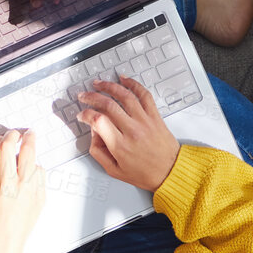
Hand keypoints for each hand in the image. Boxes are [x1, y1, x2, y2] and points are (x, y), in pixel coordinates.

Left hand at [0, 129, 44, 252]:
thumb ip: (40, 181)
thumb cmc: (20, 226)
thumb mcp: (39, 203)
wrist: (1, 242)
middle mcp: (8, 183)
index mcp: (26, 185)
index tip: (29, 135)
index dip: (30, 138)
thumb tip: (36, 164)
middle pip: (7, 146)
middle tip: (14, 135)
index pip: (28, 151)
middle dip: (12, 135)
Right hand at [76, 76, 179, 191]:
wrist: (171, 172)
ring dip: (109, 86)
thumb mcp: (114, 170)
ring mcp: (145, 121)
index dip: (85, 115)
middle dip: (91, 97)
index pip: (98, 121)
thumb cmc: (145, 173)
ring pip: (124, 96)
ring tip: (99, 84)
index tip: (82, 115)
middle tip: (84, 96)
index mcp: (120, 145)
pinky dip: (133, 84)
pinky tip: (124, 79)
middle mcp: (132, 130)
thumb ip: (98, 152)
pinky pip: (144, 95)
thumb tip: (93, 134)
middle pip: (108, 105)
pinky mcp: (154, 116)